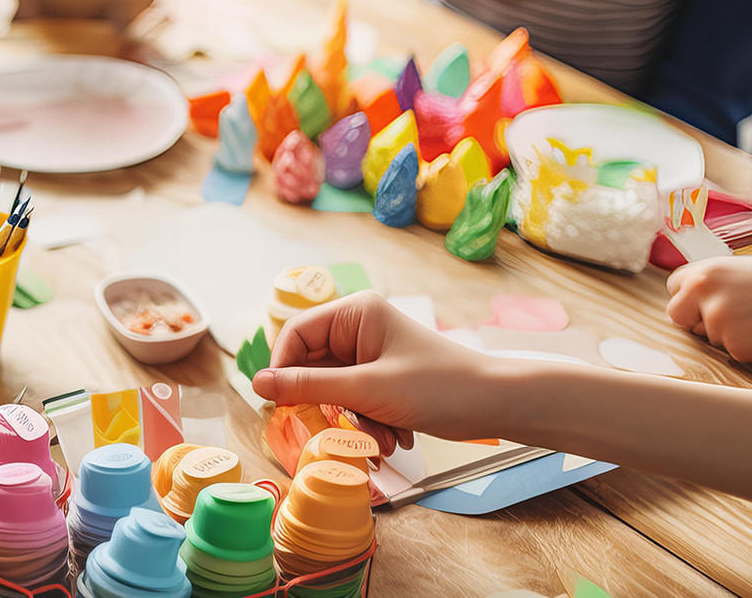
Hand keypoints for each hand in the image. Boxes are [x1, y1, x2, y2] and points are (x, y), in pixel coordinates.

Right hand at [249, 291, 512, 450]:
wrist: (494, 404)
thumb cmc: (437, 386)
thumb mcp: (366, 390)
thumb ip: (308, 387)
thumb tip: (256, 382)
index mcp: (355, 313)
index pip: (295, 335)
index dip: (282, 370)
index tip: (278, 404)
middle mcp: (359, 328)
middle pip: (314, 367)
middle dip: (331, 406)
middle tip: (344, 428)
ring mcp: (371, 354)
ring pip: (335, 391)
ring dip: (355, 421)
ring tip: (384, 438)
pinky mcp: (383, 379)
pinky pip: (356, 402)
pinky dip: (370, 424)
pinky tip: (395, 437)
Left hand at [666, 256, 751, 361]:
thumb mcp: (742, 268)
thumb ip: (711, 279)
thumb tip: (687, 293)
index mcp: (706, 271)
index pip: (674, 286)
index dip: (689, 294)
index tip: (702, 298)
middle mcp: (706, 296)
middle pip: (677, 314)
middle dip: (693, 317)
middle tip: (723, 314)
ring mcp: (719, 324)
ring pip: (705, 334)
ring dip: (723, 330)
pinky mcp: (735, 348)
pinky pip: (728, 349)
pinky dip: (743, 345)